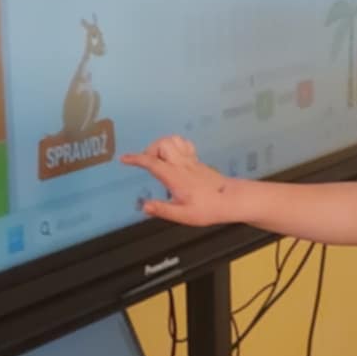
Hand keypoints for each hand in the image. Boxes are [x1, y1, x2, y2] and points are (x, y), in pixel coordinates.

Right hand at [120, 135, 234, 226]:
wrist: (232, 200)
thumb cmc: (209, 209)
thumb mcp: (183, 215)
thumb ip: (162, 210)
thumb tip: (144, 206)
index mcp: (175, 177)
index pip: (152, 162)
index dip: (136, 159)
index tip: (124, 159)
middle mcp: (182, 165)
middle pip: (162, 143)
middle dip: (150, 150)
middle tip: (147, 164)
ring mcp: (191, 161)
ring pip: (173, 140)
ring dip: (161, 145)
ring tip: (158, 160)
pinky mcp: (197, 161)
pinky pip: (183, 144)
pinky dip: (174, 145)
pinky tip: (172, 158)